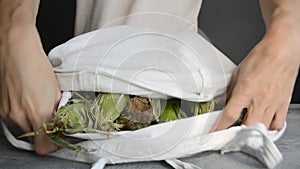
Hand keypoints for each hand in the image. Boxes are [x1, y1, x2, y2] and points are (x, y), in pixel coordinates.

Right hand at [0, 26, 60, 153]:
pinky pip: (14, 122)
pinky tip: (29, 103)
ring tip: (40, 108)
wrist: (16, 50)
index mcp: (39, 114)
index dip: (54, 144)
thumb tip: (61, 123)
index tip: (58, 137)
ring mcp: (9, 114)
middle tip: (52, 120)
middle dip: (45, 132)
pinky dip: (23, 117)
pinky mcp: (2, 109)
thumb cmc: (37, 66)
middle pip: (35, 139)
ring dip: (34, 124)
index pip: (44, 147)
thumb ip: (58, 112)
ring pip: (24, 131)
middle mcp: (21, 117)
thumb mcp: (56, 91)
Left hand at [214, 25, 299, 130]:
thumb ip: (230, 89)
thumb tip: (224, 100)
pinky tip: (264, 124)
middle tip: (231, 130)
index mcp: (244, 91)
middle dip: (236, 131)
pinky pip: (278, 123)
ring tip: (246, 127)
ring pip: (262, 128)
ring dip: (252, 131)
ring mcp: (272, 103)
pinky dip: (270, 128)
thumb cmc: (262, 57)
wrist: (282, 50)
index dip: (220, 126)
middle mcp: (259, 100)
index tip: (215, 131)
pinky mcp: (283, 103)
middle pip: (246, 126)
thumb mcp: (238, 72)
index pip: (229, 115)